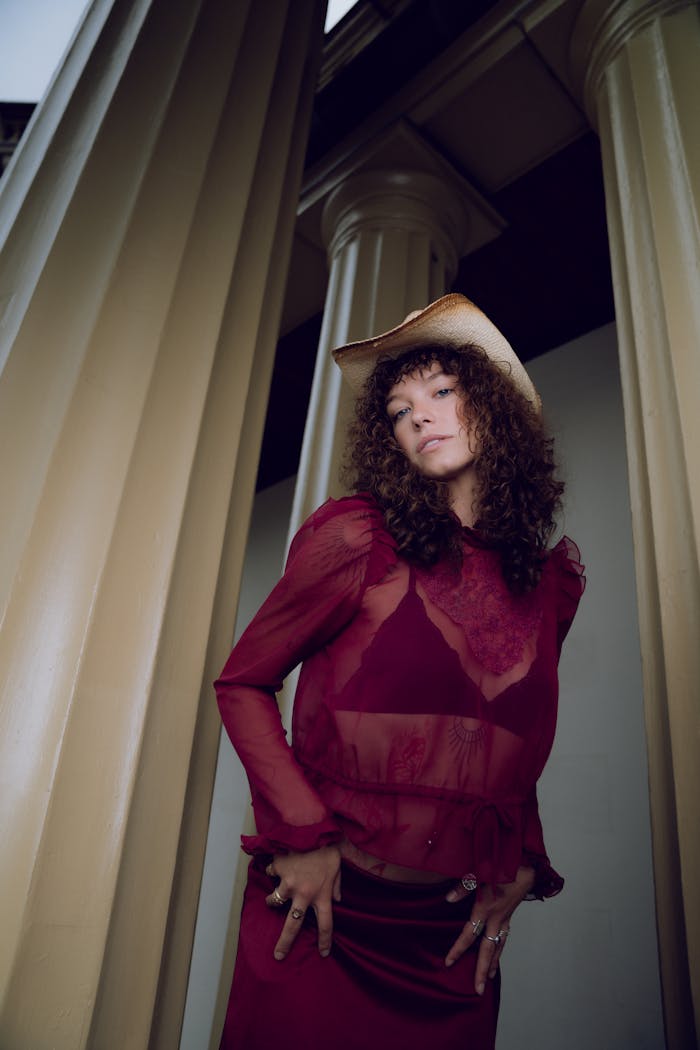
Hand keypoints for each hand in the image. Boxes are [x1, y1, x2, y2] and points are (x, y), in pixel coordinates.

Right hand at [265, 846, 341, 960]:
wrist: (311, 827)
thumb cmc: (327, 848)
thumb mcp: (337, 868)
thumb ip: (336, 886)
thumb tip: (337, 900)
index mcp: (322, 895)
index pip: (326, 924)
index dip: (325, 941)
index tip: (323, 953)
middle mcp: (304, 894)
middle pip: (293, 926)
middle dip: (284, 943)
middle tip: (278, 956)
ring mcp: (288, 883)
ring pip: (274, 901)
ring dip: (272, 900)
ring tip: (273, 897)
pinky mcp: (278, 871)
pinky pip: (271, 875)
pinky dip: (273, 872)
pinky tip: (278, 865)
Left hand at [444, 865, 535, 993]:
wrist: (525, 866)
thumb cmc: (500, 866)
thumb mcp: (479, 873)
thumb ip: (463, 887)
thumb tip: (448, 900)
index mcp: (485, 909)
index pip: (469, 934)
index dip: (458, 949)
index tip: (449, 962)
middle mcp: (495, 919)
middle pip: (487, 950)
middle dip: (481, 970)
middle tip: (478, 989)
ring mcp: (504, 919)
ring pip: (498, 946)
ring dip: (493, 963)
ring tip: (488, 978)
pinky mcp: (509, 916)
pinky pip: (504, 937)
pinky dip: (500, 948)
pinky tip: (497, 953)